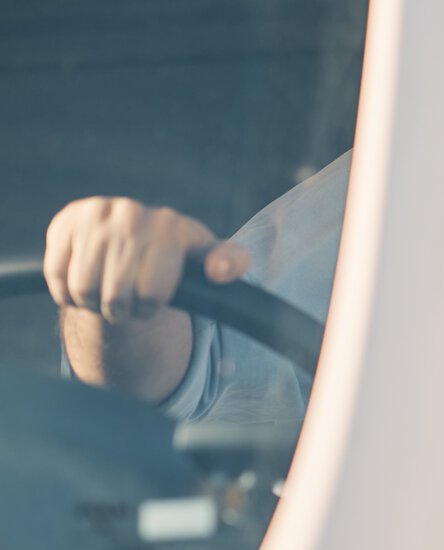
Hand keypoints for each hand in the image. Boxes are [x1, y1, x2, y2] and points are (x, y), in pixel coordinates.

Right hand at [44, 197, 249, 322]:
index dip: (150, 308)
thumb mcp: (208, 260)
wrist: (132, 239)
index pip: (153, 293)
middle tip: (126, 301)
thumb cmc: (175, 258)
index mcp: (171, 226)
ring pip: (84, 290)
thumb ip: (229, 264)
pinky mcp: (65, 221)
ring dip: (92, 304)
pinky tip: (84, 282)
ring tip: (107, 292)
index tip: (155, 299)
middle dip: (121, 310)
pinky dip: (67, 292)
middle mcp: (132, 212)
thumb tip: (219, 271)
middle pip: (116, 297)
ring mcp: (96, 214)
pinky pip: (57, 276)